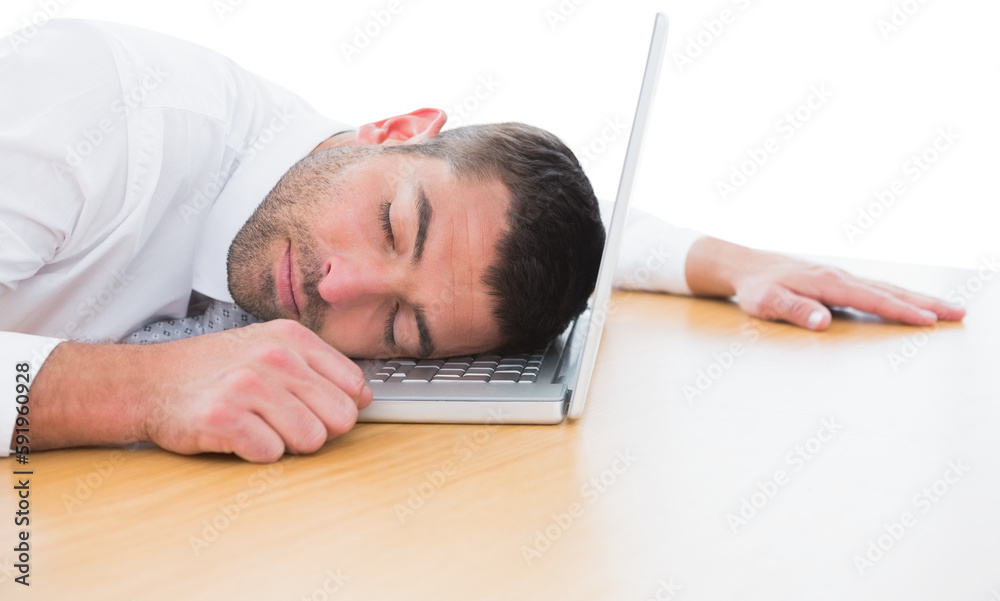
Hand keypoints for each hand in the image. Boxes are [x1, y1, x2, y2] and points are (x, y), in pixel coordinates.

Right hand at [140, 319, 371, 461]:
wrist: (149, 382)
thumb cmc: (215, 369)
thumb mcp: (270, 349)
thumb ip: (320, 368)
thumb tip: (365, 397)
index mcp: (292, 337)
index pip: (354, 386)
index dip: (336, 406)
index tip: (311, 407)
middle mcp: (274, 357)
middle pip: (340, 417)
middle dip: (317, 429)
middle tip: (281, 421)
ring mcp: (248, 386)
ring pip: (311, 439)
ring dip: (286, 443)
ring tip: (258, 426)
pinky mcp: (224, 418)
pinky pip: (272, 454)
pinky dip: (257, 454)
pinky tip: (238, 436)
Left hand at [685, 237, 965, 329]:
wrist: (745, 265)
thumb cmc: (756, 288)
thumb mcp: (767, 302)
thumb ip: (795, 310)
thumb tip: (824, 321)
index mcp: (827, 283)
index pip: (871, 300)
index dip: (900, 311)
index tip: (928, 321)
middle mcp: (840, 276)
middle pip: (889, 290)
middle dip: (925, 302)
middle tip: (959, 313)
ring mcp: (841, 276)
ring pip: (886, 287)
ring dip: (917, 298)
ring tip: (948, 309)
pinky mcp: (838, 279)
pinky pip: (875, 288)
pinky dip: (898, 295)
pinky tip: (911, 303)